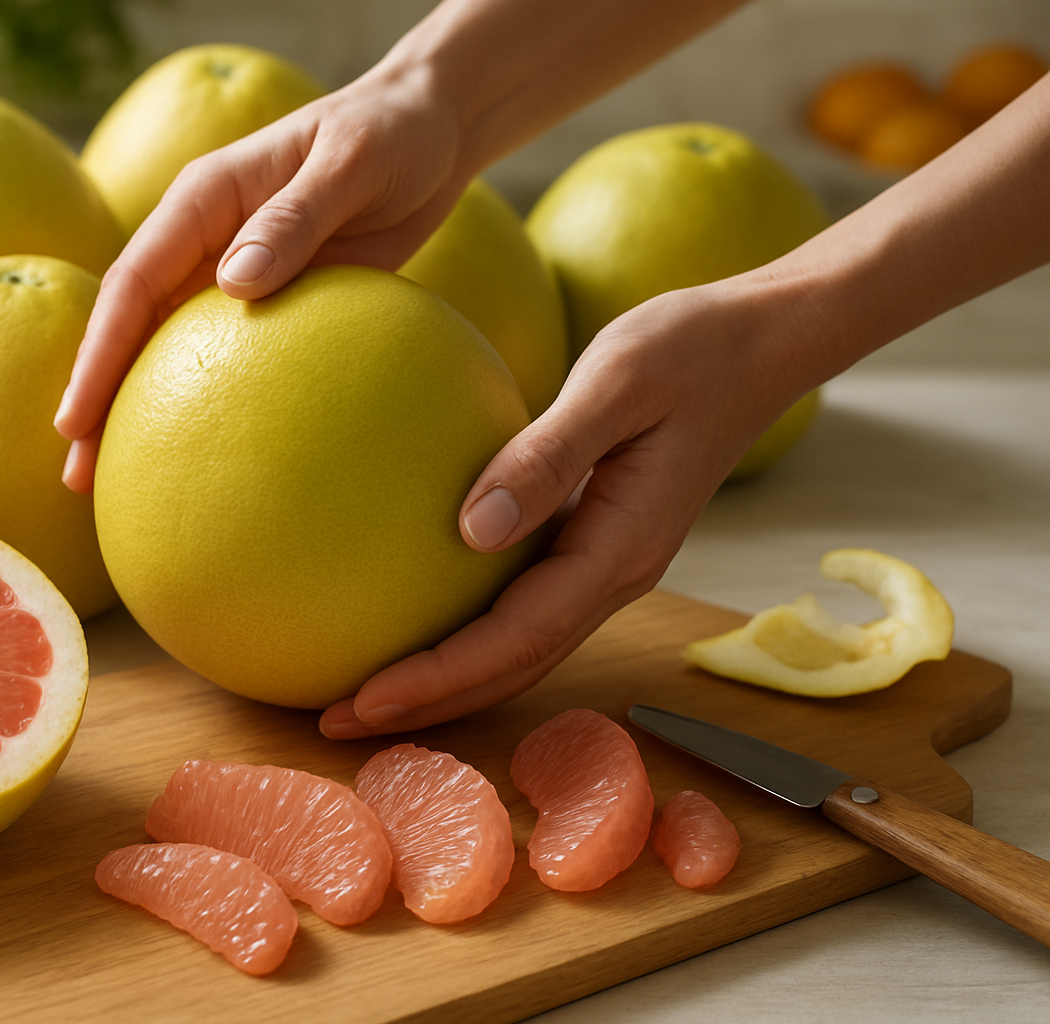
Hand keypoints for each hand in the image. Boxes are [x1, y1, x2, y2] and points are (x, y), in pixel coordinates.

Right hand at [53, 63, 473, 492]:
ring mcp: (235, 272)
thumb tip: (234, 283)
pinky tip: (211, 456)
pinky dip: (212, 404)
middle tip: (79, 476)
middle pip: (134, 327)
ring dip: (145, 411)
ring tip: (124, 484)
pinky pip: (233, 359)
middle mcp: (205, 239)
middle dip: (99, 399)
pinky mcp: (275, 301)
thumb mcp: (350, 164)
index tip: (75, 418)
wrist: (431, 131)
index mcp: (204, 198)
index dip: (100, 353)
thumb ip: (295, 218)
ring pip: (172, 350)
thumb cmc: (391, 134)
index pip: (134, 282)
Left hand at [319, 276, 822, 736]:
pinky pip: (522, 607)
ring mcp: (606, 564)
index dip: (438, 678)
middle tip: (337, 721)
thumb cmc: (692, 349)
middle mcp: (613, 573)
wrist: (759, 343)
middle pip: (510, 667)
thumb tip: (471, 530)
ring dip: (444, 680)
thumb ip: (549, 455)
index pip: (514, 638)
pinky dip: (468, 634)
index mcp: (618, 549)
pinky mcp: (592, 541)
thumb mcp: (618, 382)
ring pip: (518, 648)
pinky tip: (416, 619)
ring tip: (364, 695)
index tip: (364, 700)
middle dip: (427, 704)